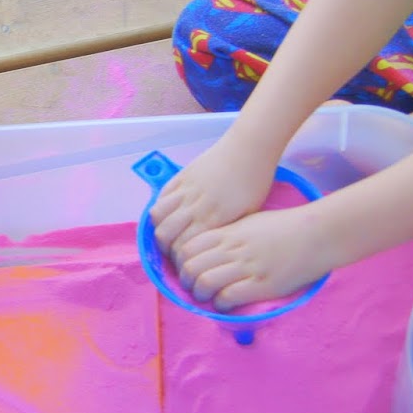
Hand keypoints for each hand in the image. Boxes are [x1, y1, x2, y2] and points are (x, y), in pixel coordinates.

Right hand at [149, 132, 279, 257]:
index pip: (185, 247)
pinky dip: (160, 209)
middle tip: (174, 252)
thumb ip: (227, 230)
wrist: (249, 148)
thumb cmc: (255, 182)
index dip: (181, 259)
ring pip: (157, 216)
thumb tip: (211, 246)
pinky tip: (168, 215)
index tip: (185, 263)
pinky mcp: (181, 176)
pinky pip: (161, 197)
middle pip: (165, 234)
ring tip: (168, 234)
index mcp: (214, 218)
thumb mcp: (249, 214)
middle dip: (166, 248)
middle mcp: (195, 205)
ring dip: (159, 229)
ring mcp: (185, 189)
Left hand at [174, 205, 337, 309]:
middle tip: (193, 289)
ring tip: (208, 298)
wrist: (317, 233)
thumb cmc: (285, 227)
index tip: (186, 271)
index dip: (180, 263)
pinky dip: (221, 304)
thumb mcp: (249, 222)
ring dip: (201, 295)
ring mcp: (247, 266)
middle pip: (191, 267)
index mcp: (228, 233)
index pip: (188, 248)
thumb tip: (208, 247)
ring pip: (205, 283)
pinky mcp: (262, 284)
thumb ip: (227, 234)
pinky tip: (225, 304)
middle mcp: (233, 249)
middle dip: (186, 282)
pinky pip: (228, 297)